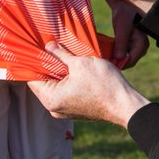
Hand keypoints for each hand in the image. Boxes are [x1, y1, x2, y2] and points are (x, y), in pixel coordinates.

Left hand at [28, 42, 149, 126]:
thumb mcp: (80, 63)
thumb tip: (48, 46)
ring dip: (61, 72)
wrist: (125, 104)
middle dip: (50, 65)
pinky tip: (78, 69)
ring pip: (56, 86)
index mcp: (51, 98)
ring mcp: (65, 111)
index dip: (36, 61)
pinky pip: (66, 92)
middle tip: (56, 48)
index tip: (39, 48)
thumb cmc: (104, 84)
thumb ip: (61, 54)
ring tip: (70, 57)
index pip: (33, 78)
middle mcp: (54, 108)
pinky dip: (69, 81)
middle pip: (44, 82)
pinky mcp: (76, 110)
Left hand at [109, 0, 149, 68]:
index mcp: (142, 44)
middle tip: (103, 62)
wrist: (124, 5)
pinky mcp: (130, 45)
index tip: (107, 64)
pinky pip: (123, 53)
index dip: (119, 64)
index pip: (131, 60)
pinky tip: (107, 52)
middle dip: (117, 62)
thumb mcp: (121, 27)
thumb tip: (118, 58)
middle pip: (128, 61)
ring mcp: (136, 47)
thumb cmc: (124, 13)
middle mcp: (141, 47)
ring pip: (125, 58)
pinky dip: (115, 54)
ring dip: (115, 58)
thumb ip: (121, 43)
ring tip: (104, 57)